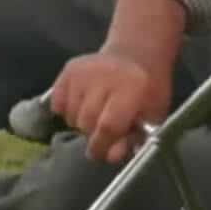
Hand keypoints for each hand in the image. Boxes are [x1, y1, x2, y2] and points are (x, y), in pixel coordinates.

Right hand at [48, 47, 172, 163]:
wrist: (137, 53)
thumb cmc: (148, 89)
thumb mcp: (152, 115)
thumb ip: (133, 137)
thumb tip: (110, 156)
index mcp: (131, 89)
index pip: (108, 126)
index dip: (101, 146)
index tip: (100, 153)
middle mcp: (104, 78)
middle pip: (86, 122)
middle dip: (93, 133)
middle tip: (104, 127)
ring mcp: (84, 72)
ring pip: (71, 115)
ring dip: (81, 121)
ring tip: (97, 111)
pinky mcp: (69, 69)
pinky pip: (58, 103)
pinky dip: (68, 109)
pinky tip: (83, 102)